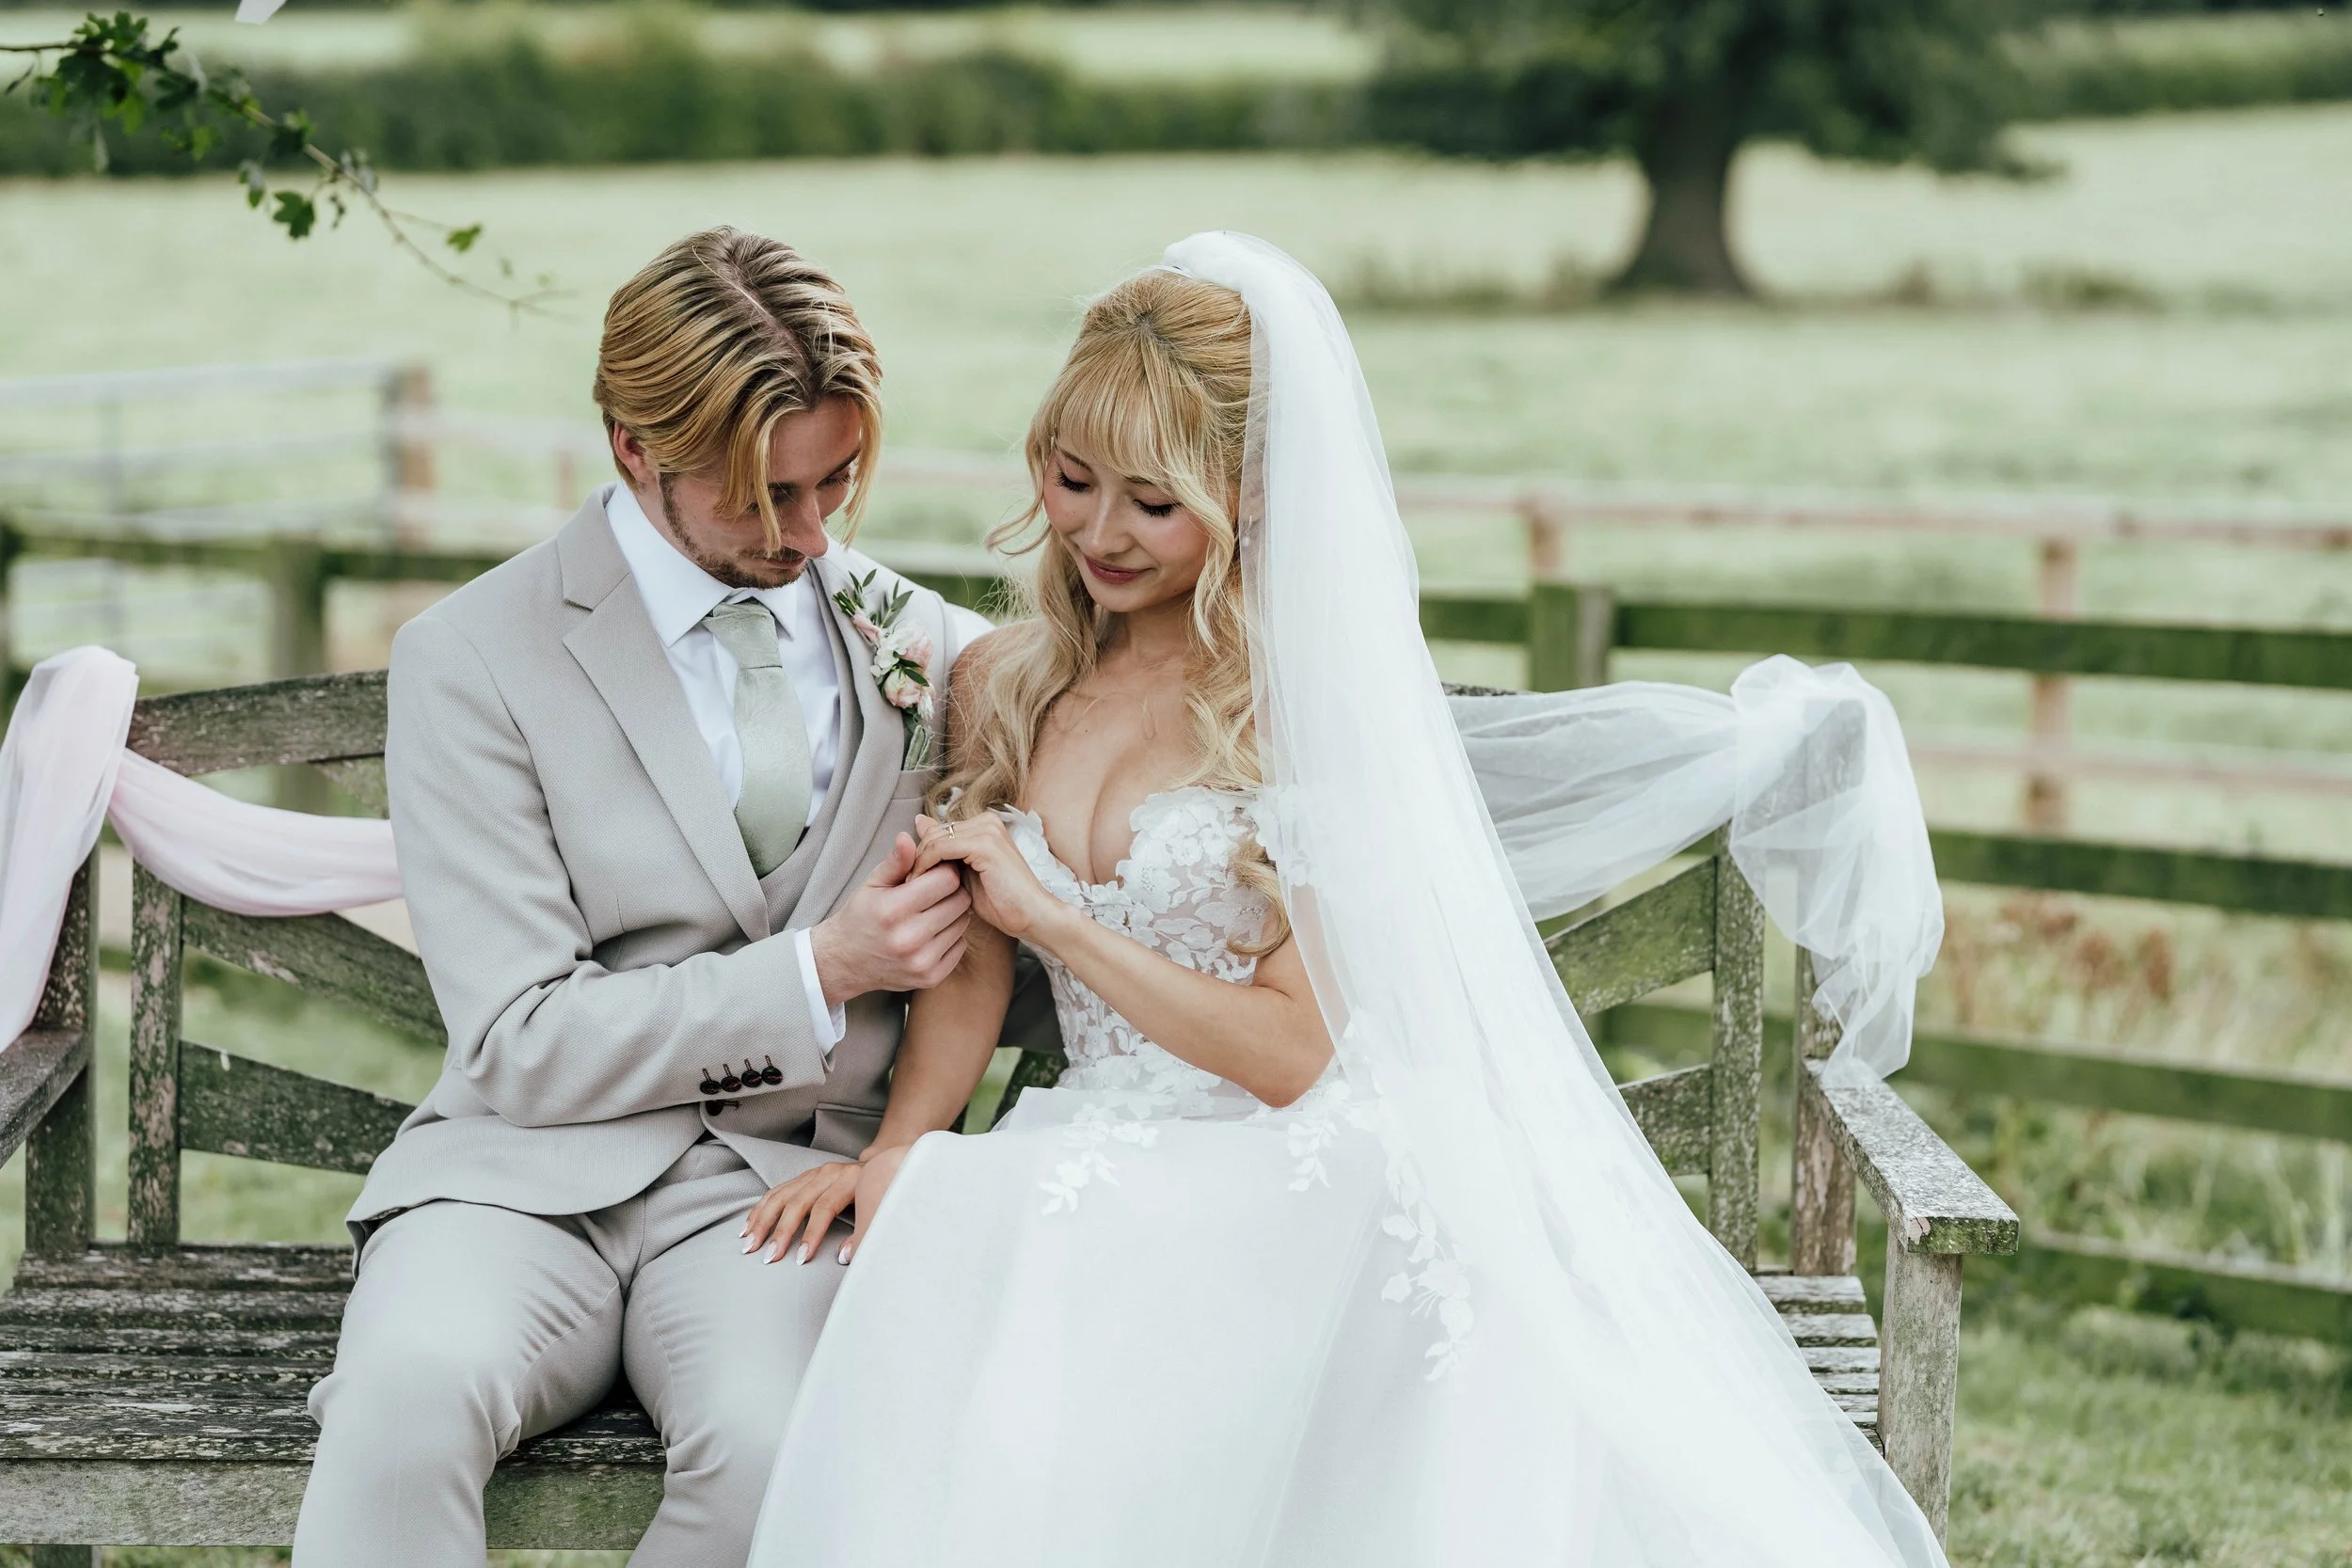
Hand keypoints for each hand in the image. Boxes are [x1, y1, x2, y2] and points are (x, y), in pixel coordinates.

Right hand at [738, 1144, 916, 1264]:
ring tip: (750, 1244)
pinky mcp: (804, 1176)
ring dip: (763, 1221)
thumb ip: (863, 1233)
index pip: (825, 1208)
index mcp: (850, 1180)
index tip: (800, 1259)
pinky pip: (777, 1191)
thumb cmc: (882, 1192)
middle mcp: (829, 1173)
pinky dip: (761, 1209)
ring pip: (782, 1195)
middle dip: (781, 1231)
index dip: (811, 1234)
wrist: (884, 1162)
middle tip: (769, 1257)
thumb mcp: (880, 1210)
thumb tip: (845, 1257)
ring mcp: (814, 1173)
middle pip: (798, 1202)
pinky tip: (749, 1225)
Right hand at [811, 833, 971, 1004]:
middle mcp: (909, 938)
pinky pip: (961, 946)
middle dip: (952, 890)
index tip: (935, 871)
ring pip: (964, 923)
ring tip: (932, 911)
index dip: (944, 870)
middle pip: (960, 901)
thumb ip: (895, 861)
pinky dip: (952, 936)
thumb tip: (908, 836)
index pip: (946, 880)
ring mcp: (922, 961)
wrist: (845, 961)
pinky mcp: (931, 977)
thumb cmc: (861, 916)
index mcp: (893, 910)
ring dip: (953, 913)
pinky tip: (932, 932)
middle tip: (936, 890)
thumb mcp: (872, 884)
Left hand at [907, 813, 1066, 943]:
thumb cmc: (1004, 903)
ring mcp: (986, 830)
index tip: (908, 880)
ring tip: (910, 888)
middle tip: (904, 885)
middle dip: (916, 858)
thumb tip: (920, 828)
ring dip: (917, 863)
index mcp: (984, 825)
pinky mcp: (984, 844)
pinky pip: (940, 848)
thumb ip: (946, 857)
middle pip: (933, 833)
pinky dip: (925, 866)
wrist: (1034, 917)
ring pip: (933, 839)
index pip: (937, 832)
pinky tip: (920, 886)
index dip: (920, 855)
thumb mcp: (966, 878)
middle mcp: (986, 821)